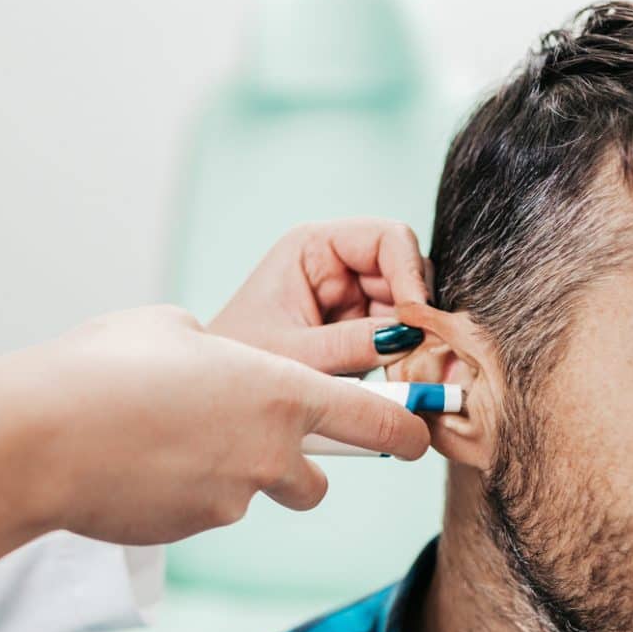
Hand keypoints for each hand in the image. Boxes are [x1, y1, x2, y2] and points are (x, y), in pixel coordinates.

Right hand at [0, 306, 430, 568]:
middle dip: (293, 467)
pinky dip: (182, 494)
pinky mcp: (190, 531)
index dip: (407, 430)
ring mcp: (232, 500)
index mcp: (282, 392)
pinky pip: (201, 510)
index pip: (377, 421)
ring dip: (227, 477)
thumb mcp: (172, 329)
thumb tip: (216, 360)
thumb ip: (216, 349)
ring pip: (250, 494)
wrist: (43, 438)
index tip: (419, 436)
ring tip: (166, 445)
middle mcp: (271, 454)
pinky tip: (137, 468)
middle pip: (315, 479)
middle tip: (244, 441)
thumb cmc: (105, 367)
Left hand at [207, 219, 432, 373]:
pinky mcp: (355, 327)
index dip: (410, 273)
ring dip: (410, 340)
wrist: (213, 393)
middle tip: (419, 356)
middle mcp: (336, 263)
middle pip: (404, 272)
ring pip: (407, 307)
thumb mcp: (296, 355)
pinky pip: (396, 336)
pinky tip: (391, 381)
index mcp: (313, 247)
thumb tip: (411, 339)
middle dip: (415, 313)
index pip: (386, 238)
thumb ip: (352, 345)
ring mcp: (349, 295)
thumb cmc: (240, 362)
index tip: (418, 318)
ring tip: (398, 375)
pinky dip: (401, 357)